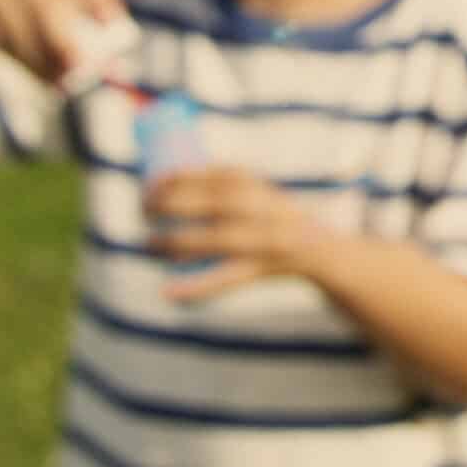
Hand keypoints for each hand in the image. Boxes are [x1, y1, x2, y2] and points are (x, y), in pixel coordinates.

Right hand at [0, 0, 126, 87]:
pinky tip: (44, 79)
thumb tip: (113, 63)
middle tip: (82, 66)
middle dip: (65, 39)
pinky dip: (27, 64)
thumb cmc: (23, 14)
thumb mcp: (51, 7)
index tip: (113, 23)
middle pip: (45, 3)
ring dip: (46, 61)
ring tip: (64, 82)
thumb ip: (81, 27)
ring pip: (23, 31)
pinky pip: (2, 44)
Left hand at [146, 166, 327, 301]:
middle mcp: (266, 210)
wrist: (322, 252)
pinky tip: (168, 291)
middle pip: (216, 202)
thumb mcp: (256, 193)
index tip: (153, 180)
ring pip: (218, 239)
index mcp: (260, 189)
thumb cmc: (274, 219)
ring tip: (149, 244)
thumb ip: (223, 185)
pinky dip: (197, 287)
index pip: (218, 175)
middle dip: (176, 203)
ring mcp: (266, 241)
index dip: (184, 176)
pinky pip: (227, 279)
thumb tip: (166, 176)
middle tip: (144, 208)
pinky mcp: (263, 270)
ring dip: (179, 242)